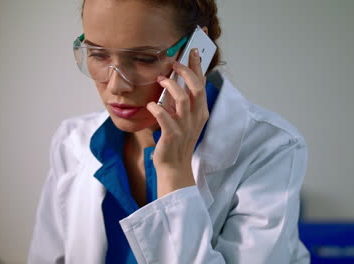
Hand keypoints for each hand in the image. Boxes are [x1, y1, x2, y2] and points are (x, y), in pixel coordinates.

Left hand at [146, 48, 208, 197]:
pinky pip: (164, 116)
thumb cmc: (177, 141)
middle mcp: (196, 117)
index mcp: (201, 112)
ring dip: (170, 85)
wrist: (174, 167)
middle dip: (186, 71)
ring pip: (182, 98)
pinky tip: (151, 104)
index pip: (202, 84)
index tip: (194, 51)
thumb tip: (173, 82)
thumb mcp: (184, 120)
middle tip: (174, 63)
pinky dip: (156, 107)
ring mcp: (185, 126)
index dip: (199, 67)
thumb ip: (182, 103)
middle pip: (196, 87)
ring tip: (160, 79)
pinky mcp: (172, 134)